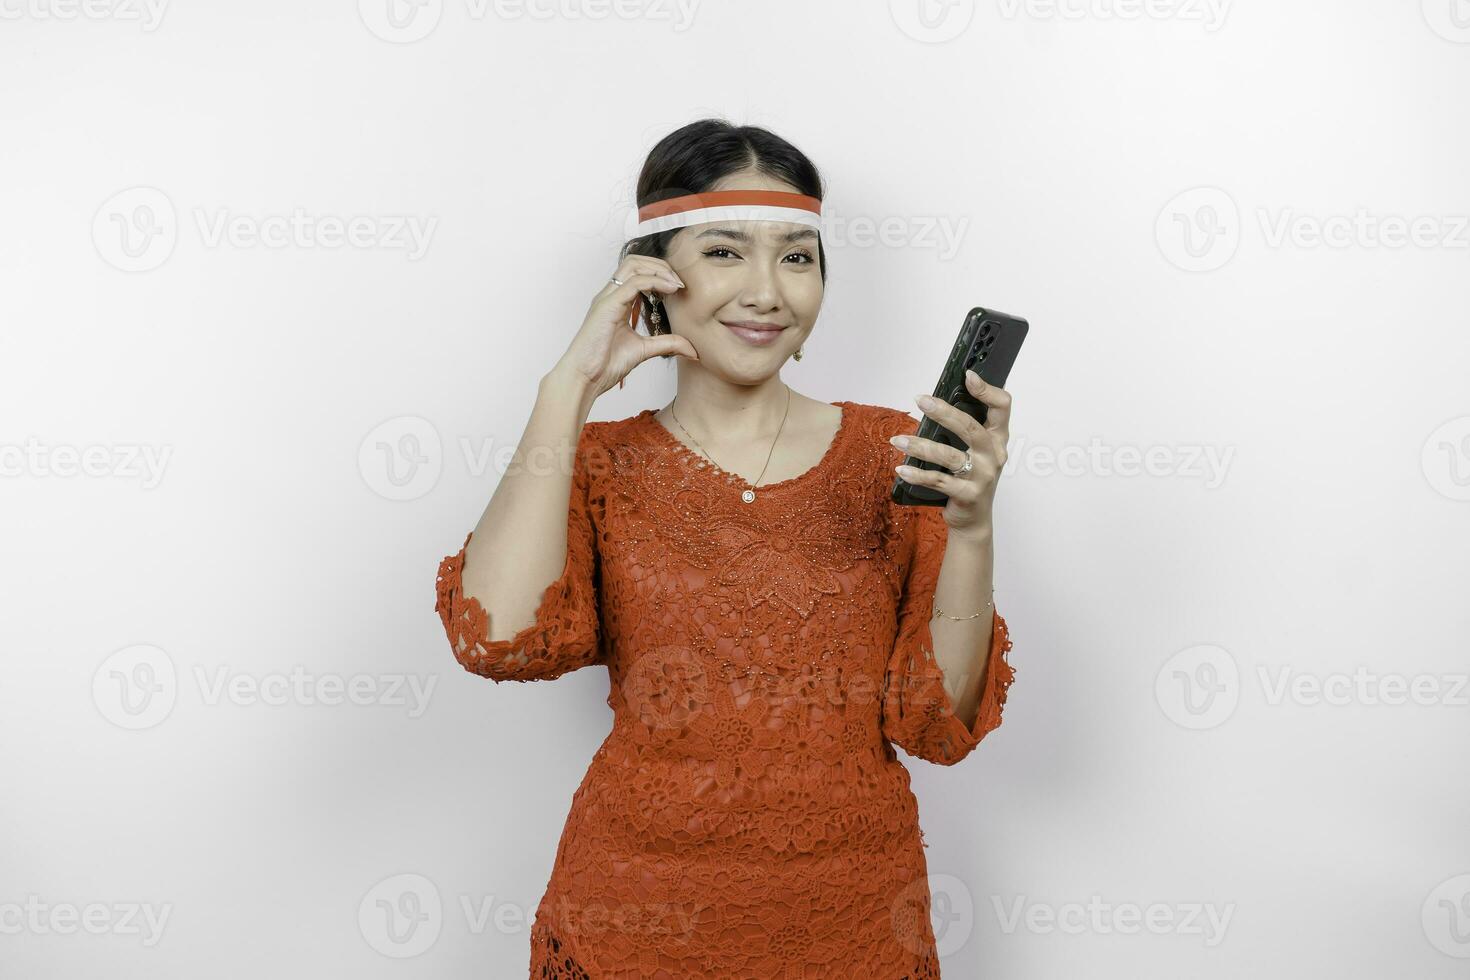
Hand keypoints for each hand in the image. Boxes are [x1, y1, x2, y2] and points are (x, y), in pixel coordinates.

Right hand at [552, 255, 699, 400]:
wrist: (585, 379)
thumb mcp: (644, 350)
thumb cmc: (605, 365)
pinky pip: (633, 283)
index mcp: (616, 302)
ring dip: (658, 269)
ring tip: (676, 284)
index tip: (680, 288)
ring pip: (632, 265)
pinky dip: (654, 281)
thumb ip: (667, 344)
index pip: (637, 272)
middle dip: (660, 265)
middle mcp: (610, 295)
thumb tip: (692, 349)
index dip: (660, 273)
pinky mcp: (607, 306)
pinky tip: (670, 289)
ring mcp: (607, 299)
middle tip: (680, 282)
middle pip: (635, 261)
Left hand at [890, 369, 1011, 537]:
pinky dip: (917, 474)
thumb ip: (964, 430)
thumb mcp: (974, 452)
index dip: (987, 390)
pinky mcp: (968, 495)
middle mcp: (994, 455)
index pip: (1002, 407)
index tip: (968, 376)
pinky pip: (939, 481)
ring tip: (897, 440)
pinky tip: (901, 468)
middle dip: (944, 411)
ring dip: (920, 446)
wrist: (973, 519)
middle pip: (971, 427)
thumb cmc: (969, 479)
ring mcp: (983, 476)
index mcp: (997, 439)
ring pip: (950, 456)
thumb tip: (934, 403)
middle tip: (921, 400)